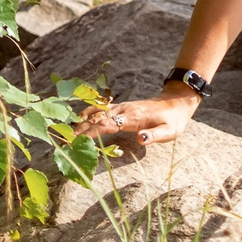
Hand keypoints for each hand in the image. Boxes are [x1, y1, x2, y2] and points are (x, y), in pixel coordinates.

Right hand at [74, 88, 198, 151]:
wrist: (178, 102)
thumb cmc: (174, 120)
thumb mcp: (170, 131)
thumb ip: (155, 136)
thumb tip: (140, 139)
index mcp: (133, 117)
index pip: (107, 124)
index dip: (91, 132)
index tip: (76, 139)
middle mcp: (124, 110)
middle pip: (98, 118)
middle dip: (80, 128)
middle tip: (63, 140)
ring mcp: (123, 107)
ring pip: (98, 113)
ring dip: (82, 121)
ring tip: (66, 132)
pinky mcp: (122, 107)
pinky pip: (102, 110)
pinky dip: (89, 114)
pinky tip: (80, 119)